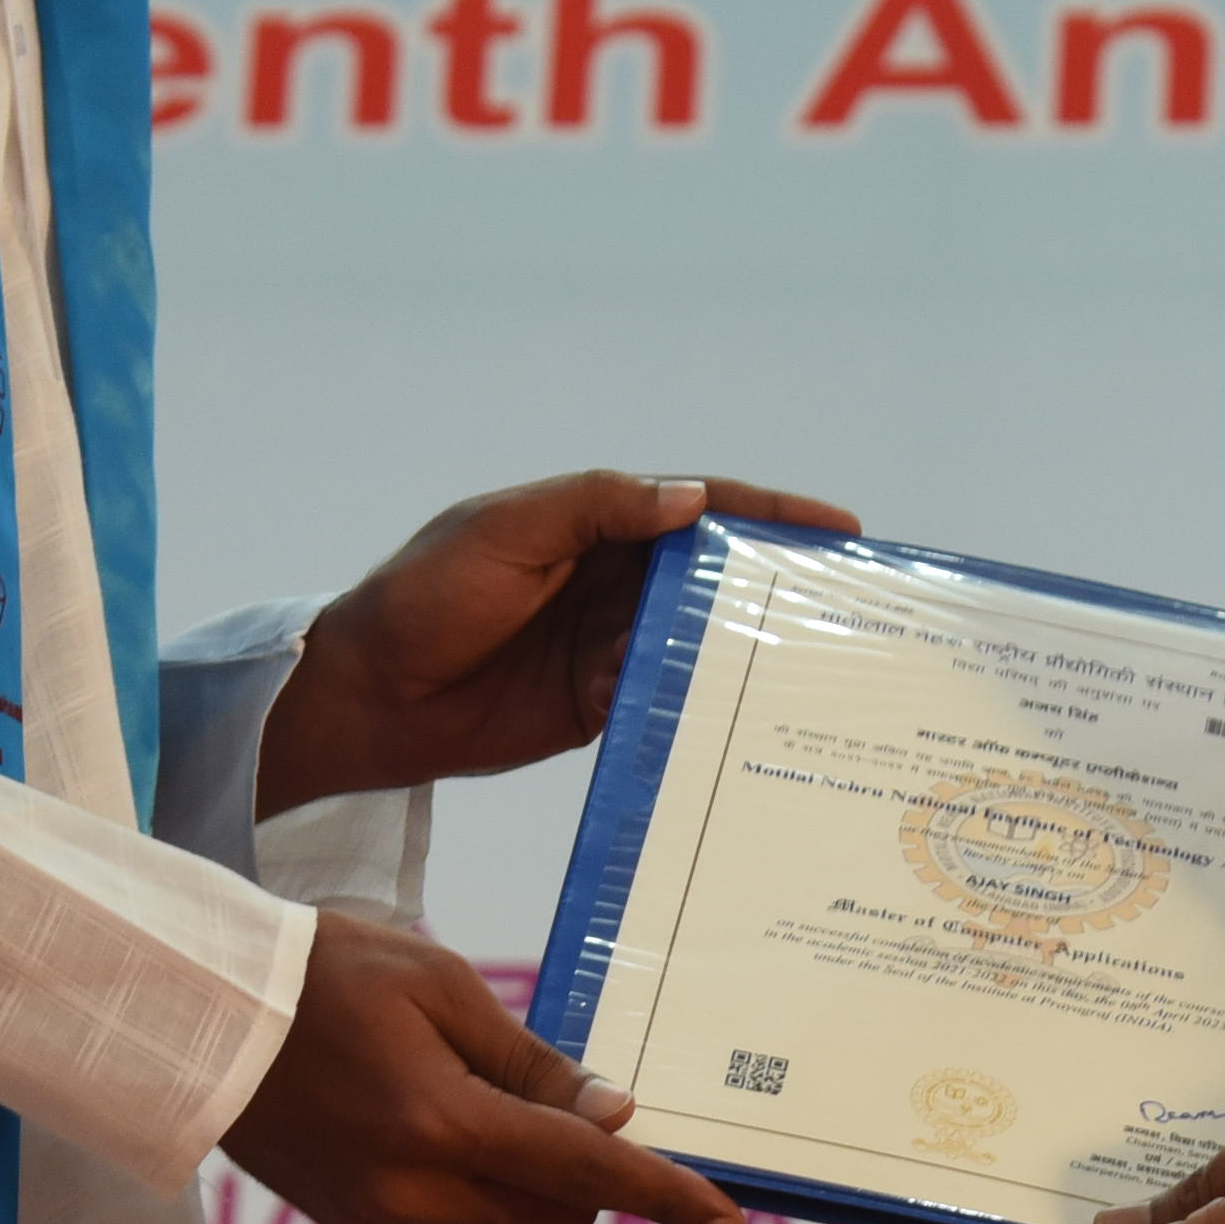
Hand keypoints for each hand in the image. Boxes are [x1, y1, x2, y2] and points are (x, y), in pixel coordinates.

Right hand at [223, 915, 749, 1223]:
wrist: (203, 1015)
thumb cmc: (326, 973)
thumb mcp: (442, 989)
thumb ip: (534, 1064)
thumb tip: (615, 1118)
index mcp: (441, 1124)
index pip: (585, 1174)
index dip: (665, 1196)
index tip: (729, 1220)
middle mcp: (413, 1192)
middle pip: (558, 1215)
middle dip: (587, 1175)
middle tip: (562, 1098)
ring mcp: (380, 1221)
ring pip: (507, 1218)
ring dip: (522, 1171)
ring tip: (454, 1082)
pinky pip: (453, 1216)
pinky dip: (470, 1176)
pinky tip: (418, 1110)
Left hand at [257, 470, 858, 813]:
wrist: (368, 696)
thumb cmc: (426, 596)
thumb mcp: (507, 532)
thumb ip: (597, 508)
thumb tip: (692, 500)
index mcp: (598, 523)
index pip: (701, 508)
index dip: (772, 513)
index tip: (841, 527)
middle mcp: (615, 582)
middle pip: (715, 578)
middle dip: (780, 588)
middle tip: (856, 609)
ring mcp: (611, 647)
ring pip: (701, 645)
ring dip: (751, 655)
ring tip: (824, 672)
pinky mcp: (600, 708)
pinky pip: (668, 705)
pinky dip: (703, 709)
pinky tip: (749, 723)